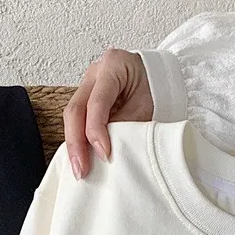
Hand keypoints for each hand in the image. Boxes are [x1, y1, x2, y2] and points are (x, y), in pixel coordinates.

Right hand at [63, 48, 152, 179]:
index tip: (104, 155)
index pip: (96, 102)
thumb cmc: (158, 90)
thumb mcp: (145, 108)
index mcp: (113, 65)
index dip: (96, 132)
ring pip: (71, 118)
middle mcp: (95, 73)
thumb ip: (125, 127)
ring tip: (79, 169)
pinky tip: (80, 159)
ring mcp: (88, 86)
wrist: (162, 81)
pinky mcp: (87, 101)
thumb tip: (105, 154)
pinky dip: (78, 142)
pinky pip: (77, 122)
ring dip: (74, 145)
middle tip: (81, 169)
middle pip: (75, 110)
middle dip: (76, 143)